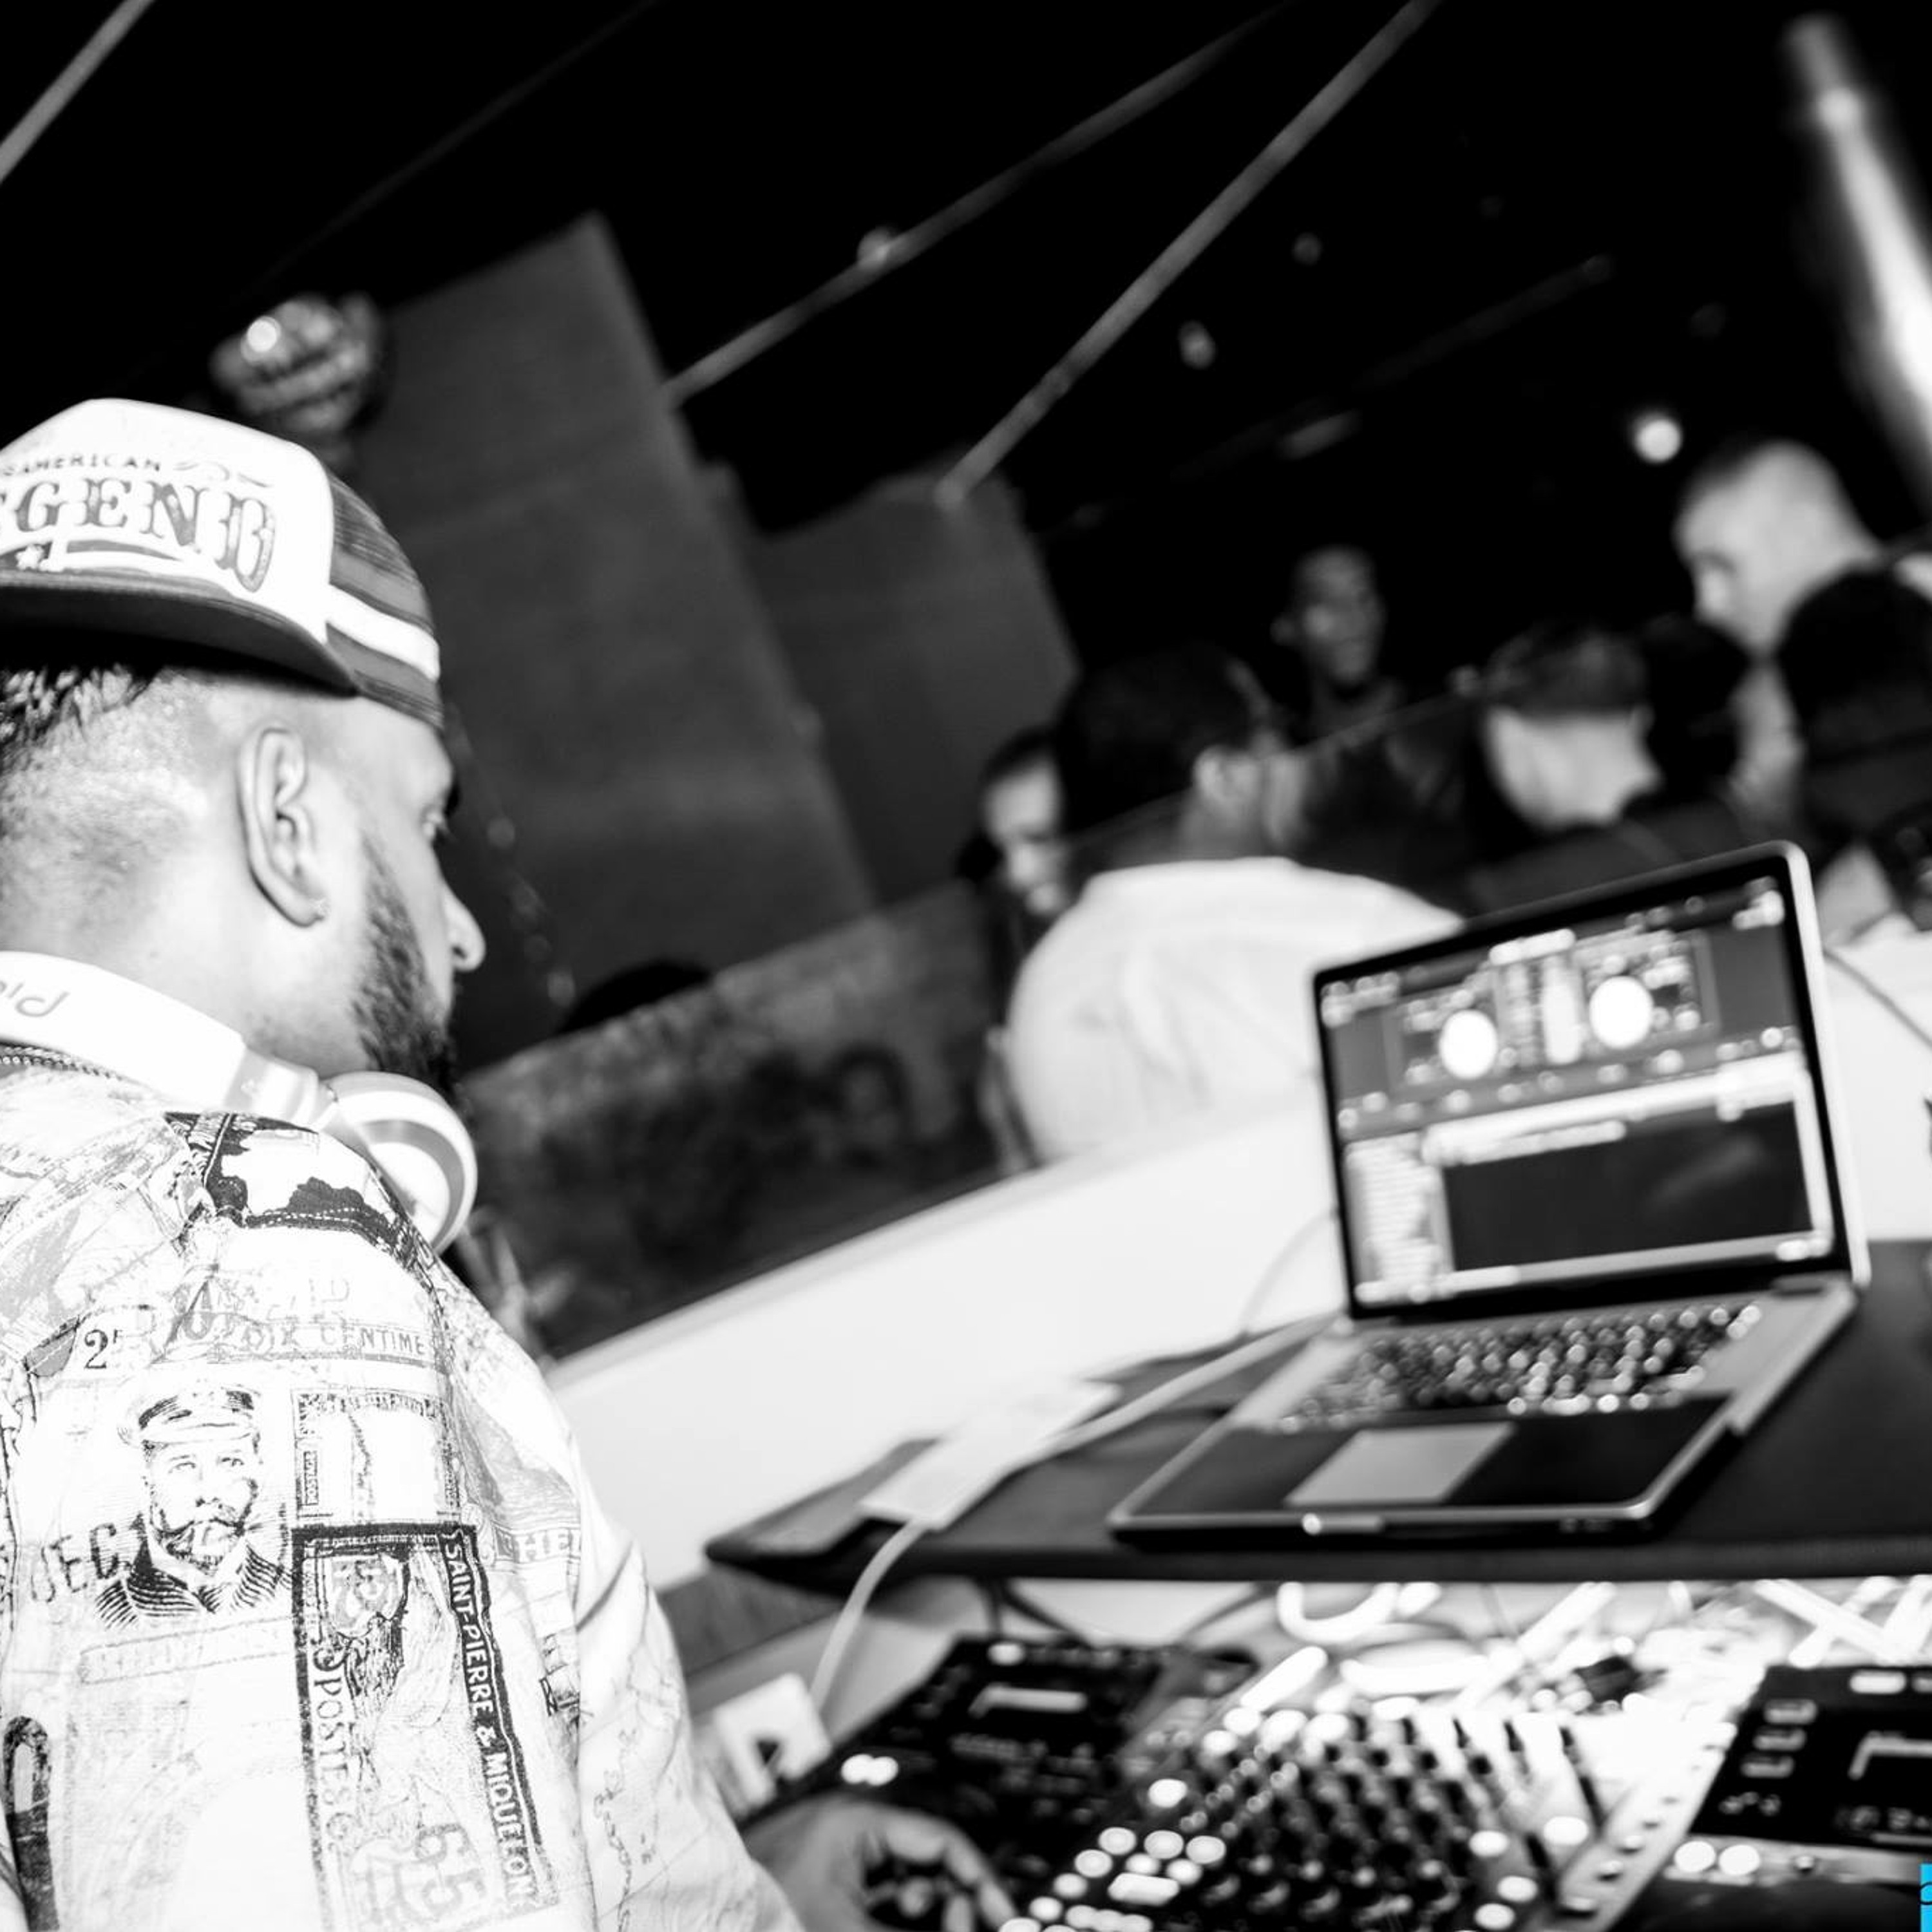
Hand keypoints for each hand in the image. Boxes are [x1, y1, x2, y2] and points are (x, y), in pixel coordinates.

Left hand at [742, 1792, 1014, 1931]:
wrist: (710, 1913)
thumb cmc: (762, 1904)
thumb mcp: (848, 1926)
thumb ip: (908, 1930)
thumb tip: (959, 1926)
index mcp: (863, 1824)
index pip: (941, 1842)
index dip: (979, 1880)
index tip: (1003, 1914)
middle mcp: (855, 1834)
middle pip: (928, 1866)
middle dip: (950, 1904)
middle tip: (961, 1929)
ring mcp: (839, 1862)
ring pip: (904, 1889)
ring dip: (922, 1914)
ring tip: (919, 1926)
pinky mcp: (825, 1887)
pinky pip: (878, 1901)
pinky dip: (892, 1918)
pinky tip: (889, 1926)